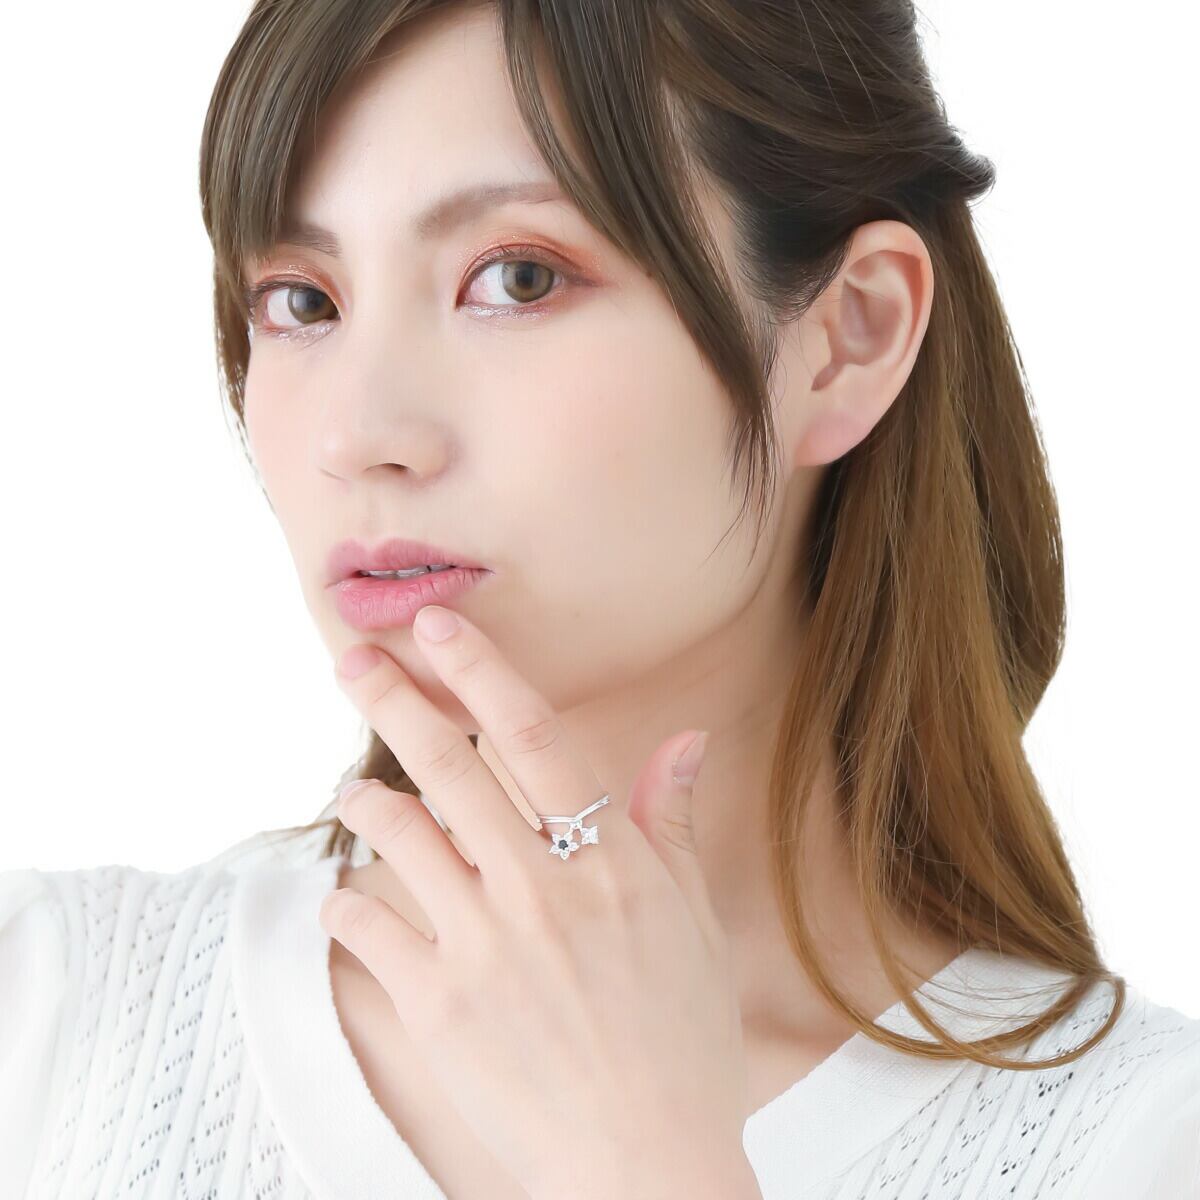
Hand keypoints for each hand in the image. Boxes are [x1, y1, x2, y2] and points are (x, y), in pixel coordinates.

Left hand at [319, 603, 758, 1199]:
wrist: (648, 1162)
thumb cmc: (681, 1038)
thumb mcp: (694, 922)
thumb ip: (673, 823)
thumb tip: (685, 740)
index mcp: (605, 861)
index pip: (534, 737)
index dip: (482, 672)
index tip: (438, 625)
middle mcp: (539, 888)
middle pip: (450, 768)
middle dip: (395, 700)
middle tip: (352, 658)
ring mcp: (483, 945)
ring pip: (400, 836)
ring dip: (366, 802)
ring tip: (353, 792)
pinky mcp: (437, 1005)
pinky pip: (369, 928)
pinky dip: (350, 902)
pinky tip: (350, 897)